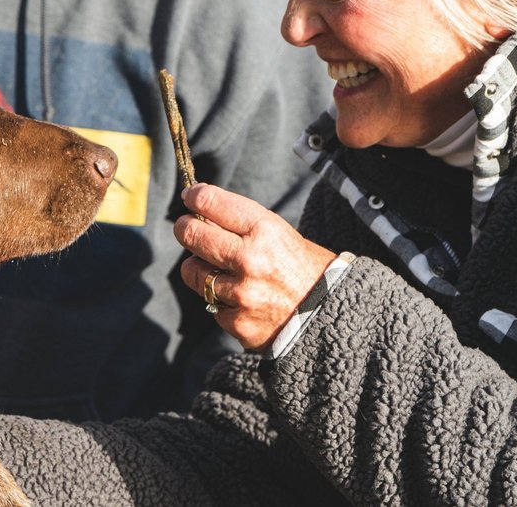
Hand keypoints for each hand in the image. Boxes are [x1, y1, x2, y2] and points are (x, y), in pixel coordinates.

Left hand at [174, 183, 336, 351]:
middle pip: (190, 234)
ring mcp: (241, 293)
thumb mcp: (278, 233)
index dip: (194, 196)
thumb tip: (197, 211)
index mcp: (264, 230)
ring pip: (192, 271)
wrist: (331, 313)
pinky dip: (220, 300)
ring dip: (200, 268)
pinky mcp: (237, 321)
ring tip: (221, 270)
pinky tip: (241, 298)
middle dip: (185, 228)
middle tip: (188, 228)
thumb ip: (239, 223)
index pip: (209, 202)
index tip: (190, 197)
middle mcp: (250, 259)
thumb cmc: (301, 266)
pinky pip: (210, 303)